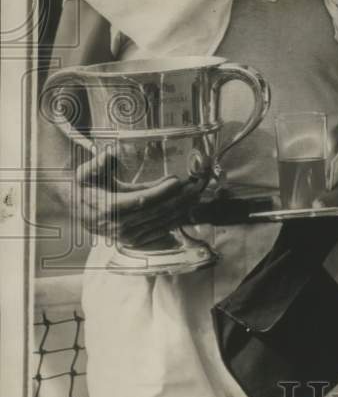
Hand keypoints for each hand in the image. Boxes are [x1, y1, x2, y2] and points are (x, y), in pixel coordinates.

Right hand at [77, 146, 203, 245]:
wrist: (80, 211)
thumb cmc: (87, 188)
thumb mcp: (86, 173)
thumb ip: (97, 164)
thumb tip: (108, 155)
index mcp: (108, 208)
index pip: (141, 200)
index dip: (161, 191)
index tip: (177, 181)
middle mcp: (120, 226)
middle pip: (157, 212)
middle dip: (180, 197)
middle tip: (197, 184)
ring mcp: (129, 236)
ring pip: (163, 222)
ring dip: (183, 207)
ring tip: (198, 192)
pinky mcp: (137, 241)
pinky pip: (162, 230)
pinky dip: (177, 219)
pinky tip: (189, 207)